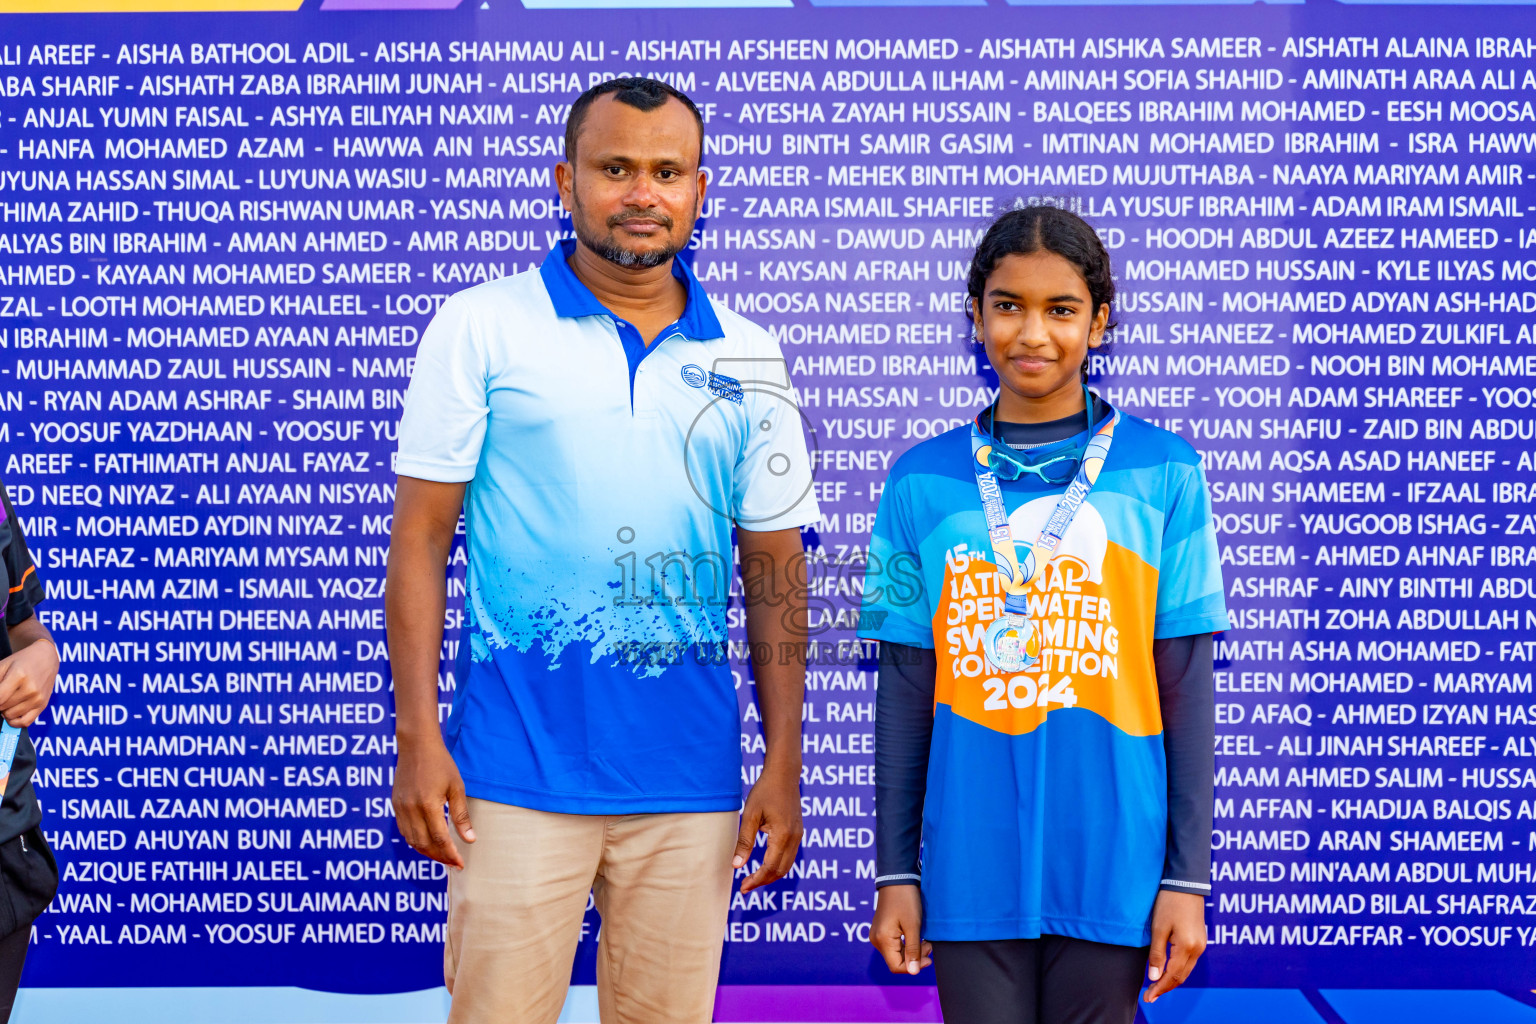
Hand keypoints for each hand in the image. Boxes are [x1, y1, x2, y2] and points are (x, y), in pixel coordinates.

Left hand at [0, 639, 57, 727]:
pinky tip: (11, 713)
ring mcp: (38, 698)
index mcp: (20, 675)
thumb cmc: (22, 661)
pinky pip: (25, 722)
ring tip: (7, 699)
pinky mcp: (43, 705)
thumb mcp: (3, 665)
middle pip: (3, 707)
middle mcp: (31, 688)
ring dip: (4, 710)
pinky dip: (14, 722)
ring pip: (11, 715)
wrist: (47, 657)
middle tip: (2, 694)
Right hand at [391, 739, 474, 868]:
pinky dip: (416, 841)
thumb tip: (470, 839)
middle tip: (454, 863)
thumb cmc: (441, 764)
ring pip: (412, 841)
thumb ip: (461, 816)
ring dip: (427, 852)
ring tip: (443, 856)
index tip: (460, 864)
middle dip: (440, 857)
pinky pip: (404, 831)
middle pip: (424, 844)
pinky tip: (428, 842)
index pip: (440, 839)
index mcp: (428, 805)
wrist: (416, 746)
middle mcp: (411, 809)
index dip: (451, 854)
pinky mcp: (395, 805)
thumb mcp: (456, 787)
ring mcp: (400, 808)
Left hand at [733, 765, 801, 891]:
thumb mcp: (750, 815)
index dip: (756, 880)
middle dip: (763, 881)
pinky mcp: (798, 832)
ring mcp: (798, 835)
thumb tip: (736, 866)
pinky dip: (778, 865)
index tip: (743, 888)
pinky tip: (765, 865)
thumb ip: (744, 841)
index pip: (770, 867)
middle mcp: (794, 838)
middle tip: (745, 886)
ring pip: (787, 865)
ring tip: (753, 878)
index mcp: (782, 835)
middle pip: (781, 871)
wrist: (784, 775)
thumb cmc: (765, 792)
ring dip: (771, 875)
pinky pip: (790, 856)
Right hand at [871, 884, 930, 975]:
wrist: (897, 879)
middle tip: (929, 946)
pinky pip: (894, 945)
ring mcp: (877, 935)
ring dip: (912, 951)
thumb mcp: (913, 926)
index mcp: (882, 940)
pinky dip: (906, 944)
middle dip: (915, 958)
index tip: (929, 958)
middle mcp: (876, 940)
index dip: (914, 967)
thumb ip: (913, 950)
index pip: (896, 967)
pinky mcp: (881, 930)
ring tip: (925, 941)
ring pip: (896, 953)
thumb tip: (914, 972)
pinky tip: (917, 937)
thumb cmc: (906, 900)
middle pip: (896, 961)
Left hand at [1144, 890, 1206, 1002]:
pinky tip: (1167, 971)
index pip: (1172, 976)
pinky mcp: (1200, 939)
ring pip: (1186, 970)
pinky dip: (1178, 970)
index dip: (1160, 988)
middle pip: (1181, 976)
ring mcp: (1201, 944)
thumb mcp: (1158, 928)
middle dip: (1165, 988)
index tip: (1148, 997)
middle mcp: (1198, 949)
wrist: (1186, 883)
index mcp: (1187, 947)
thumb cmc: (1169, 903)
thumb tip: (1154, 978)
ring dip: (1172, 980)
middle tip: (1150, 996)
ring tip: (1156, 987)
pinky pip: (1189, 961)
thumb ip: (1157, 954)